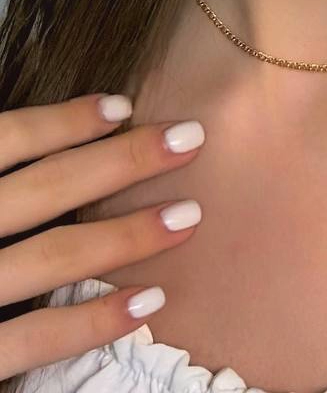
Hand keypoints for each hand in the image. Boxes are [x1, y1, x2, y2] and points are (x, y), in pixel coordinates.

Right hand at [0, 93, 205, 380]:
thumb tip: (28, 137)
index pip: (4, 141)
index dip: (65, 121)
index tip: (124, 105)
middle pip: (44, 189)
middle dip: (122, 161)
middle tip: (191, 138)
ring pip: (52, 256)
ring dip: (126, 235)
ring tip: (188, 216)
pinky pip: (33, 338)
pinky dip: (93, 319)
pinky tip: (147, 300)